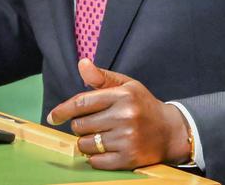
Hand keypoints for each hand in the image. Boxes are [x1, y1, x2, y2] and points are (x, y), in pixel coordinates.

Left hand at [46, 58, 191, 169]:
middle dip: (79, 126)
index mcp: (122, 95)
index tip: (53, 117)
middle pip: (80, 125)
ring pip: (85, 144)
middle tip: (91, 124)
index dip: (63, 110)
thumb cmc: (143, 105)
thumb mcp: (126, 85)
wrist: (170, 131)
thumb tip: (82, 63)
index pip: (82, 103)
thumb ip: (101, 77)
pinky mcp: (128, 159)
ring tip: (98, 137)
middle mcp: (124, 116)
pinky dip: (94, 157)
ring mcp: (126, 139)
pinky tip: (103, 149)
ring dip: (86, 142)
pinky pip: (96, 161)